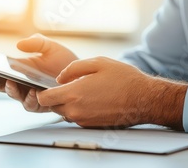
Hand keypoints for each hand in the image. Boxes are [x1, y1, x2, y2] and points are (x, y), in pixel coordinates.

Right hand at [0, 33, 77, 111]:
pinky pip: (30, 105)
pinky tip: (33, 92)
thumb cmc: (64, 63)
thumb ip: (36, 42)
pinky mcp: (40, 104)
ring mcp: (27, 95)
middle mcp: (18, 84)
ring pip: (11, 95)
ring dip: (8, 90)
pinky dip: (30, 99)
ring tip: (9, 83)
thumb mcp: (50, 46)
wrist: (82, 77)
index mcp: (15, 70)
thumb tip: (19, 44)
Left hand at [38, 57, 186, 129]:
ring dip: (67, 103)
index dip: (41, 91)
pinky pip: (76, 117)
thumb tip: (59, 78)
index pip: (43, 98)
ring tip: (81, 91)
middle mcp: (75, 111)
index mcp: (73, 94)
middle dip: (55, 96)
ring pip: (64, 112)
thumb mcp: (97, 63)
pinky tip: (90, 99)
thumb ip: (72, 69)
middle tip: (66, 86)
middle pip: (52, 106)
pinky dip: (78, 109)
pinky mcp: (91, 125)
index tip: (46, 85)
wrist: (145, 99)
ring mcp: (83, 120)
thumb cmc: (124, 79)